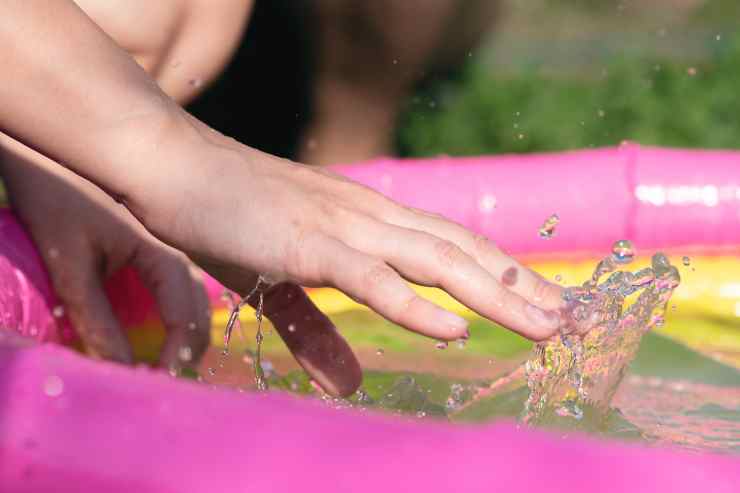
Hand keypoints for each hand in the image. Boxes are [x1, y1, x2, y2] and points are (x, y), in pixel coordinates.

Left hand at [0, 134, 210, 370]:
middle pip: (200, 317)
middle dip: (186, 356)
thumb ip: (96, 318)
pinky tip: (154, 343)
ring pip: (192, 309)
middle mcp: (176, 258)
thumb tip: (119, 369)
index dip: (177, 358)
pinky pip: (176, 301)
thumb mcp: (70, 266)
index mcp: (165, 257)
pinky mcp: (153, 259)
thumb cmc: (56, 203)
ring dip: (182, 343)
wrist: (45, 161)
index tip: (156, 385)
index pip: (188, 319)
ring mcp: (168, 257)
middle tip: (160, 386)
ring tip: (160, 370)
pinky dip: (172, 328)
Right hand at [121, 115, 564, 394]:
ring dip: (493, 294)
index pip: (450, 245)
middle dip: (518, 286)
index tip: (541, 302)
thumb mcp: (280, 284)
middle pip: (461, 251)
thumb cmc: (228, 215)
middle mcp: (369, 216)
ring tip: (544, 325)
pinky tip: (457, 327)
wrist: (173, 165)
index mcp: (368, 219)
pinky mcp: (306, 243)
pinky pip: (371, 277)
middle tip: (570, 319)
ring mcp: (341, 226)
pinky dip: (415, 303)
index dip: (500, 273)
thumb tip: (349, 386)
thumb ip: (315, 334)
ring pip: (434, 260)